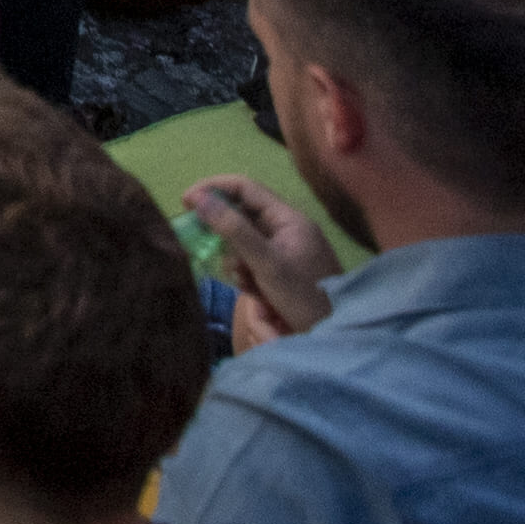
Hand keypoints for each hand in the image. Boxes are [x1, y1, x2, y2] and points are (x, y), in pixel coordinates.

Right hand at [185, 174, 339, 342]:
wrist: (338, 336)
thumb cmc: (306, 298)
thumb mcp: (267, 264)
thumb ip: (233, 230)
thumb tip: (198, 198)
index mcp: (289, 219)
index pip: (245, 187)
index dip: (213, 189)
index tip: (186, 202)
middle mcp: (287, 229)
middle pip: (242, 215)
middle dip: (224, 233)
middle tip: (205, 248)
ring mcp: (286, 250)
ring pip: (244, 241)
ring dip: (235, 259)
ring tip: (243, 282)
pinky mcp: (283, 270)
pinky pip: (253, 261)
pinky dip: (246, 273)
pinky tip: (252, 291)